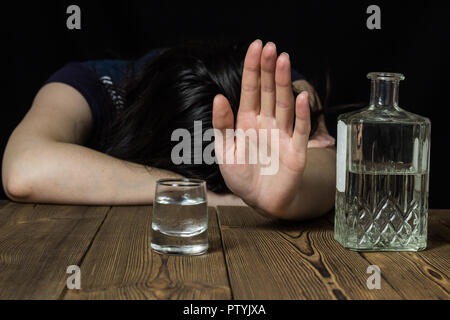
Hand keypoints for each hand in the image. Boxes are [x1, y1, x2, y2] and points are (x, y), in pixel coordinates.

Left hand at [212, 40, 311, 217]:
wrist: (259, 201)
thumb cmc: (241, 176)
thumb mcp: (225, 150)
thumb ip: (222, 125)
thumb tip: (218, 97)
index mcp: (247, 121)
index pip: (251, 90)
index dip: (253, 69)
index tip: (255, 47)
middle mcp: (266, 123)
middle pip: (268, 91)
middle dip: (269, 69)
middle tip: (270, 47)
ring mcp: (282, 135)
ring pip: (283, 104)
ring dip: (284, 83)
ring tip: (283, 60)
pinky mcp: (296, 150)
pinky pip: (300, 130)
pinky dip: (300, 115)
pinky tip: (299, 97)